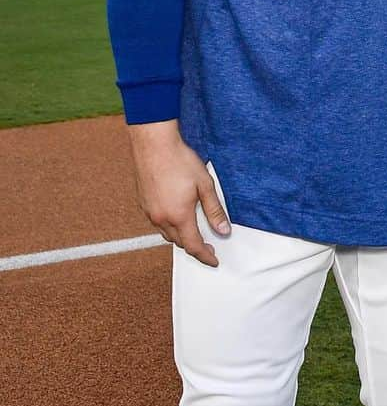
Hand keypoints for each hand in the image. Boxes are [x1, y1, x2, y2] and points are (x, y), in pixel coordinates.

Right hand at [127, 120, 230, 266]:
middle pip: (180, 242)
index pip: (193, 246)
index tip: (214, 260)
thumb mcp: (205, 185)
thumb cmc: (181, 161)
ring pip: (167, 234)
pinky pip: (158, 223)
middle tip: (209, 244)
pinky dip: (170, 225)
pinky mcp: (143, 204)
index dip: (205, 256)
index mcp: (179, 216)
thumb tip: (223, 231)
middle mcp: (161, 219)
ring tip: (195, 230)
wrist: (154, 145)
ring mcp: (149, 212)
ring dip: (181, 236)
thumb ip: (214, 211)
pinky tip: (178, 214)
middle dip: (194, 246)